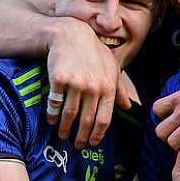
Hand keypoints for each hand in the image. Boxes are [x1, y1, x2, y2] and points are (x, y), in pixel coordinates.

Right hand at [46, 17, 136, 147]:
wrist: (71, 35)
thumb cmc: (94, 52)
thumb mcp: (112, 67)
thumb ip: (120, 88)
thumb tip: (128, 107)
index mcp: (108, 87)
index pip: (104, 119)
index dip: (97, 134)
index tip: (92, 143)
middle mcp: (93, 88)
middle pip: (87, 121)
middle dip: (81, 137)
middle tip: (76, 145)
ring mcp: (76, 84)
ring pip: (69, 115)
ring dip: (65, 129)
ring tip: (62, 135)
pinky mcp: (59, 79)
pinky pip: (55, 103)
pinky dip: (52, 115)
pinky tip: (51, 120)